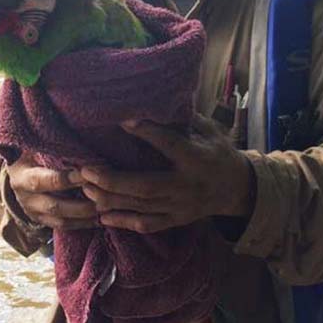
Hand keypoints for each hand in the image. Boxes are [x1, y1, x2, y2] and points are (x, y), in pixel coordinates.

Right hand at [6, 154, 98, 229]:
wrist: (18, 171)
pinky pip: (63, 227)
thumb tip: (82, 146)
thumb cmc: (33, 153)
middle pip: (55, 206)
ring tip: (105, 210)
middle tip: (103, 198)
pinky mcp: (42, 221)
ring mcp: (33, 213)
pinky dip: (82, 224)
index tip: (89, 175)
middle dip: (81, 205)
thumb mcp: (37, 148)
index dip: (68, 179)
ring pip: (61, 220)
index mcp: (22, 176)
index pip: (46, 180)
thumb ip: (54, 148)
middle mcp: (26, 198)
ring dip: (85, 217)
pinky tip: (99, 219)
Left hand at [79, 114, 254, 233]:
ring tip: (86, 188)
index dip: (148, 132)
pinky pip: (147, 224)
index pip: (171, 145)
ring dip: (111, 199)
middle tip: (87, 170)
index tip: (123, 120)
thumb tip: (156, 98)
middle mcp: (188, 186)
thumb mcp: (209, 131)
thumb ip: (184, 119)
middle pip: (147, 187)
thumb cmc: (218, 152)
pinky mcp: (176, 220)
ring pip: (142, 207)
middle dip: (114, 180)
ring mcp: (181, 207)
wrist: (237, 189)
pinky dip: (123, 221)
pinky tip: (102, 214)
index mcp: (198, 159)